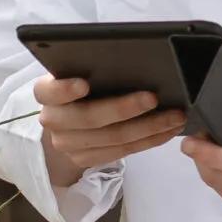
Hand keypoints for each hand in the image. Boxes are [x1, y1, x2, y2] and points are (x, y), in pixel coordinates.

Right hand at [35, 75, 183, 188]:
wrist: (69, 122)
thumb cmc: (82, 89)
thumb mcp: (80, 73)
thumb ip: (94, 69)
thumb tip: (135, 62)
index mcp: (47, 93)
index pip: (48, 90)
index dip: (65, 89)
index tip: (84, 83)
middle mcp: (53, 120)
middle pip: (89, 117)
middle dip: (124, 108)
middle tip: (153, 98)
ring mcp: (68, 144)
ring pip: (112, 138)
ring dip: (149, 127)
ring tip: (175, 115)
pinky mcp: (86, 160)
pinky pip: (123, 152)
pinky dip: (150, 140)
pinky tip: (168, 130)